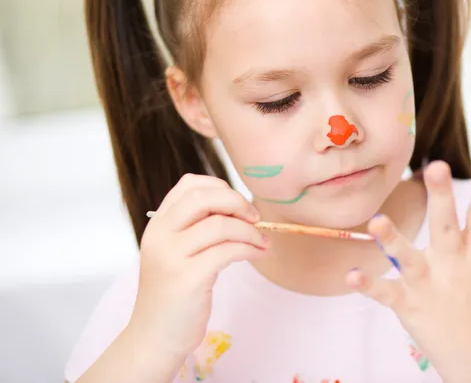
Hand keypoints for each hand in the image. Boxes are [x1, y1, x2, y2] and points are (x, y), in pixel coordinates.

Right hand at [128, 174, 268, 357]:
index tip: (238, 205)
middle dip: (237, 202)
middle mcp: (160, 235)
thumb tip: (239, 207)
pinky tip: (258, 253)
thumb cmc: (173, 294)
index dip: (220, 187)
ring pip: (220, 224)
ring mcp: (171, 256)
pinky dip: (249, 248)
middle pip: (203, 197)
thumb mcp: (176, 252)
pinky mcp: (188, 278)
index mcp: (158, 224)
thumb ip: (196, 227)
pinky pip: (227, 251)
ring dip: (250, 230)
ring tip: (262, 241)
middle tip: (255, 217)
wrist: (155, 337)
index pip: (189, 184)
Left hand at [346, 161, 470, 382]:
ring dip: (392, 241)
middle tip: (434, 166)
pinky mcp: (409, 307)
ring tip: (376, 221)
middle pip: (446, 228)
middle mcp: (454, 269)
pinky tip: (350, 276)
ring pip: (408, 259)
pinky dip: (369, 287)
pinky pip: (386, 294)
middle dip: (441, 198)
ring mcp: (429, 288)